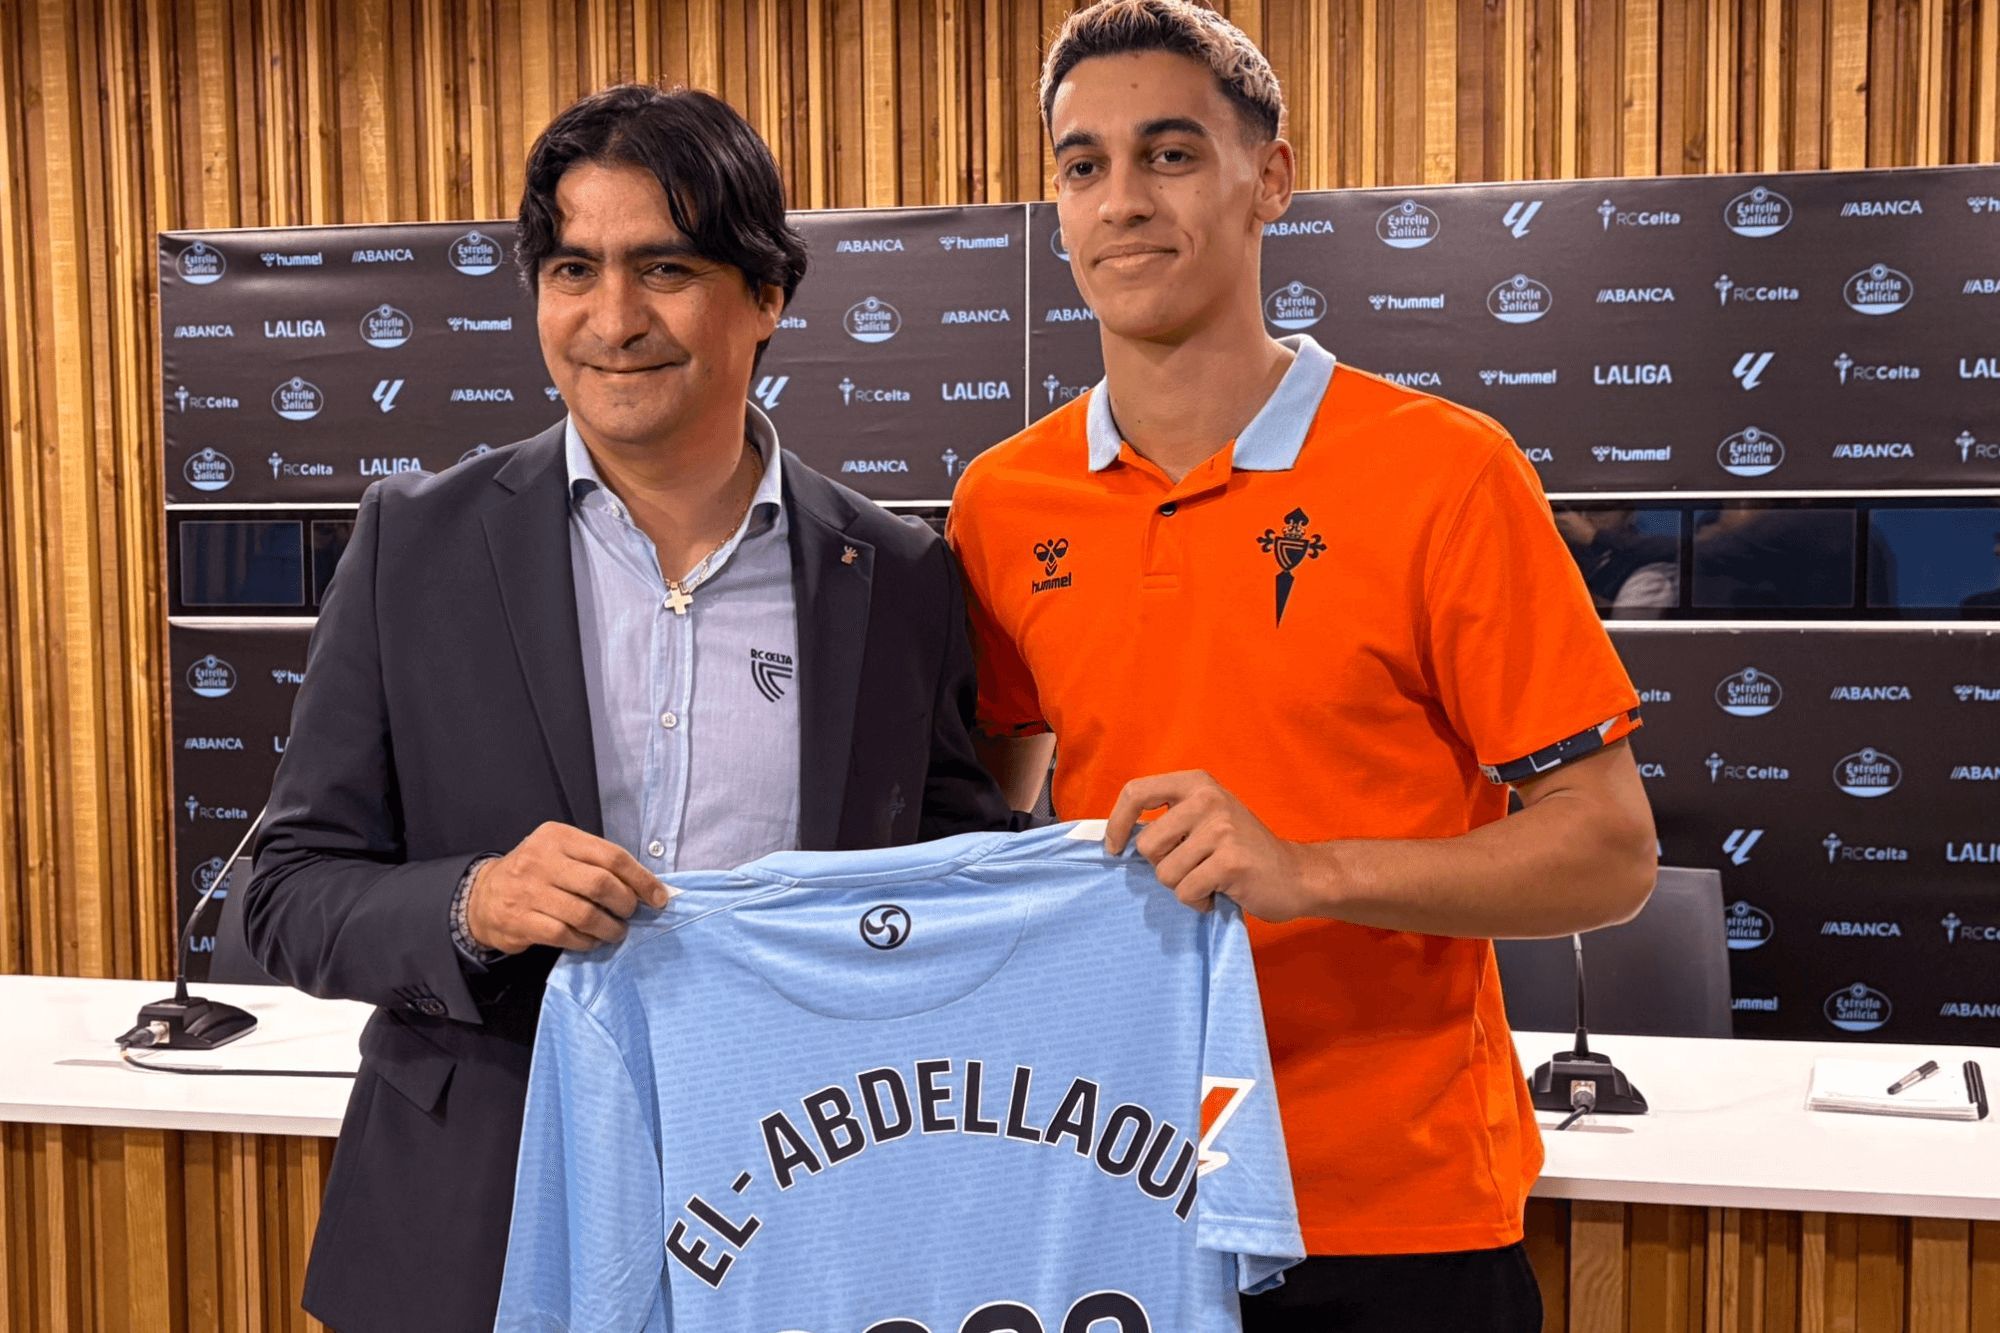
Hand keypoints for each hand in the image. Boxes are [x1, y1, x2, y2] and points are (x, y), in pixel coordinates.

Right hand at [466, 822, 669, 953]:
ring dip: (609, 927)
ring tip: (616, 931)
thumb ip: (597, 863)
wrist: (483, 896)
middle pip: (601, 884)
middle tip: (631, 913)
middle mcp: (542, 860)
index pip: (612, 856)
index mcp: (559, 837)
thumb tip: (645, 887)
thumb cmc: (536, 873)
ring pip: (585, 913)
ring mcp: (529, 891)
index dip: (642, 879)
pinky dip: (586, 941)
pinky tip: (592, 940)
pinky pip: (565, 934)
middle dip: (626, 903)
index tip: (658, 897)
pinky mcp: (521, 920)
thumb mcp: (561, 853)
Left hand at [1104, 771, 1323, 921]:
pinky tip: (1220, 893)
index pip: (1136, 792)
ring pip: (1165, 873)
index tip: (1114, 848)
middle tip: (1193, 867)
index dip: (1116, 823)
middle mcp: (1207, 799)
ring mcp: (1221, 829)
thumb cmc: (1241, 851)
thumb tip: (1115, 838)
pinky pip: (1187, 891)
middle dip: (1162, 866)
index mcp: (1196, 783)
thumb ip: (1168, 820)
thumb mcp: (1205, 819)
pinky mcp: (1230, 861)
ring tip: (1210, 880)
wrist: (1296, 875)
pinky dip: (1199, 901)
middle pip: (1147, 845)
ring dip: (1183, 887)